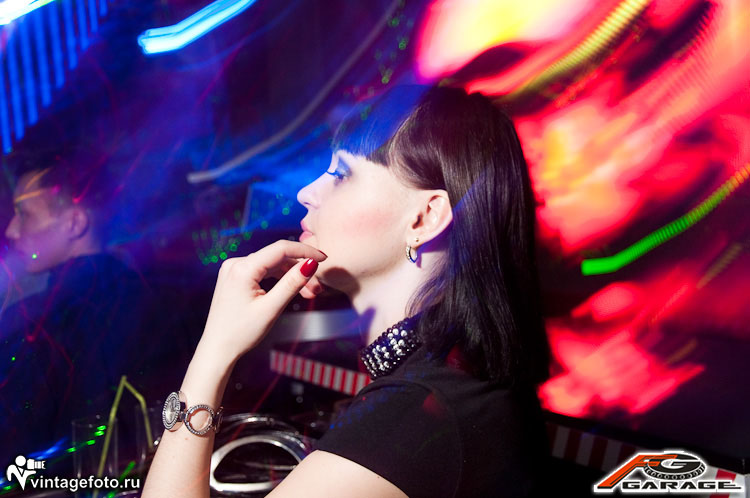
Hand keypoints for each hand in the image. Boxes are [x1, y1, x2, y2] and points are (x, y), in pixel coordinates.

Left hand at [198, 240, 326, 362]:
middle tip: (318, 288)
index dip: (305, 251)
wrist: (218, 349)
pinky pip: (262, 271)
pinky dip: (278, 279)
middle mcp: (235, 263)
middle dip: (299, 270)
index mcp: (242, 269)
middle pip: (277, 258)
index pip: (280, 249)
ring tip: (308, 293)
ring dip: (290, 275)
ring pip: (271, 265)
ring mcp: (233, 269)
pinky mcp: (235, 277)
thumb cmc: (241, 333)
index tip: (324, 258)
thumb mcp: (271, 308)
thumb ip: (291, 284)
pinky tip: (291, 289)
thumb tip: (311, 264)